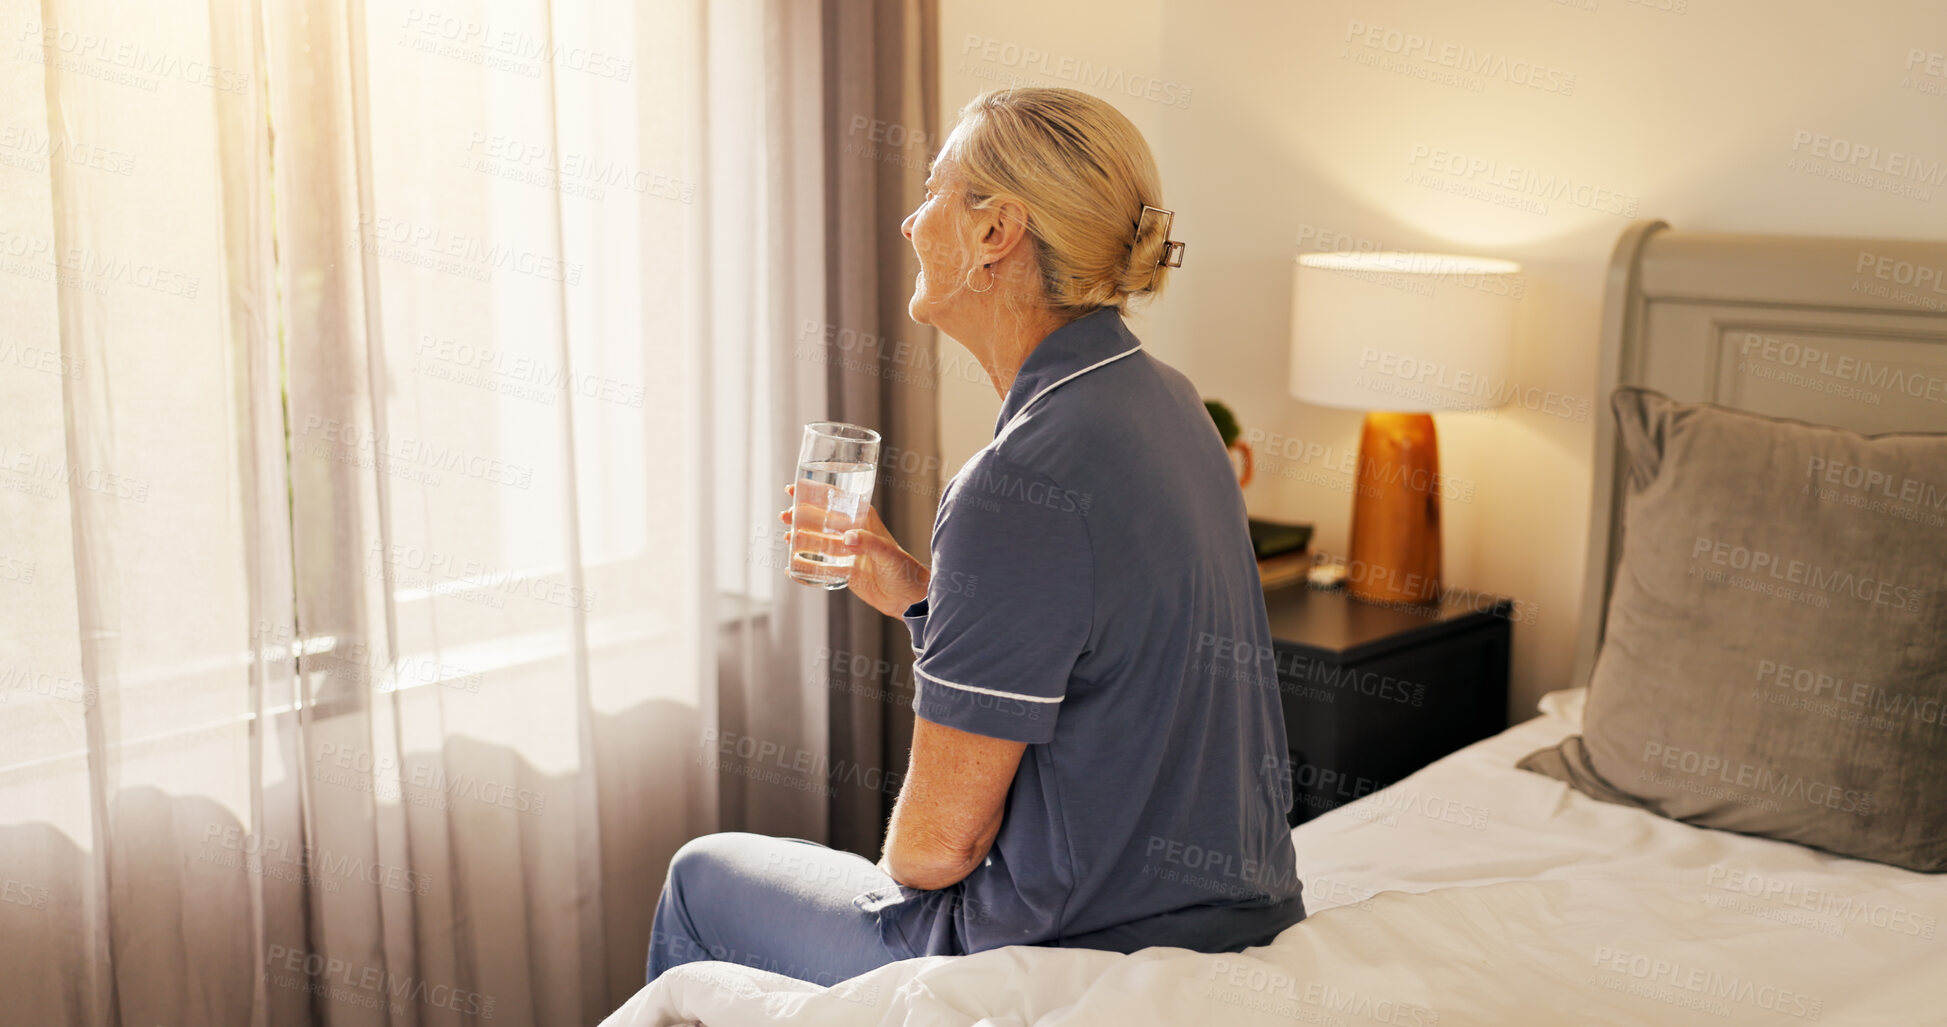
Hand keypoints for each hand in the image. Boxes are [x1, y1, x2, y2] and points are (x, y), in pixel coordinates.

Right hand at [780, 484, 929, 617]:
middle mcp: (854, 534)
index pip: (836, 500)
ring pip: (818, 542)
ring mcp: (848, 553)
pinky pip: (821, 567)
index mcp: (865, 521)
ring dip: (801, 539)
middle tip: (784, 516)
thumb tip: (847, 538)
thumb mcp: (889, 555)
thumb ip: (870, 544)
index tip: (794, 489)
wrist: (910, 599)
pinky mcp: (845, 572)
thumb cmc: (906, 571)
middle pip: (822, 520)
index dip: (814, 492)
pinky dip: (806, 566)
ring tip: (785, 538)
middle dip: (801, 516)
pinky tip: (792, 567)